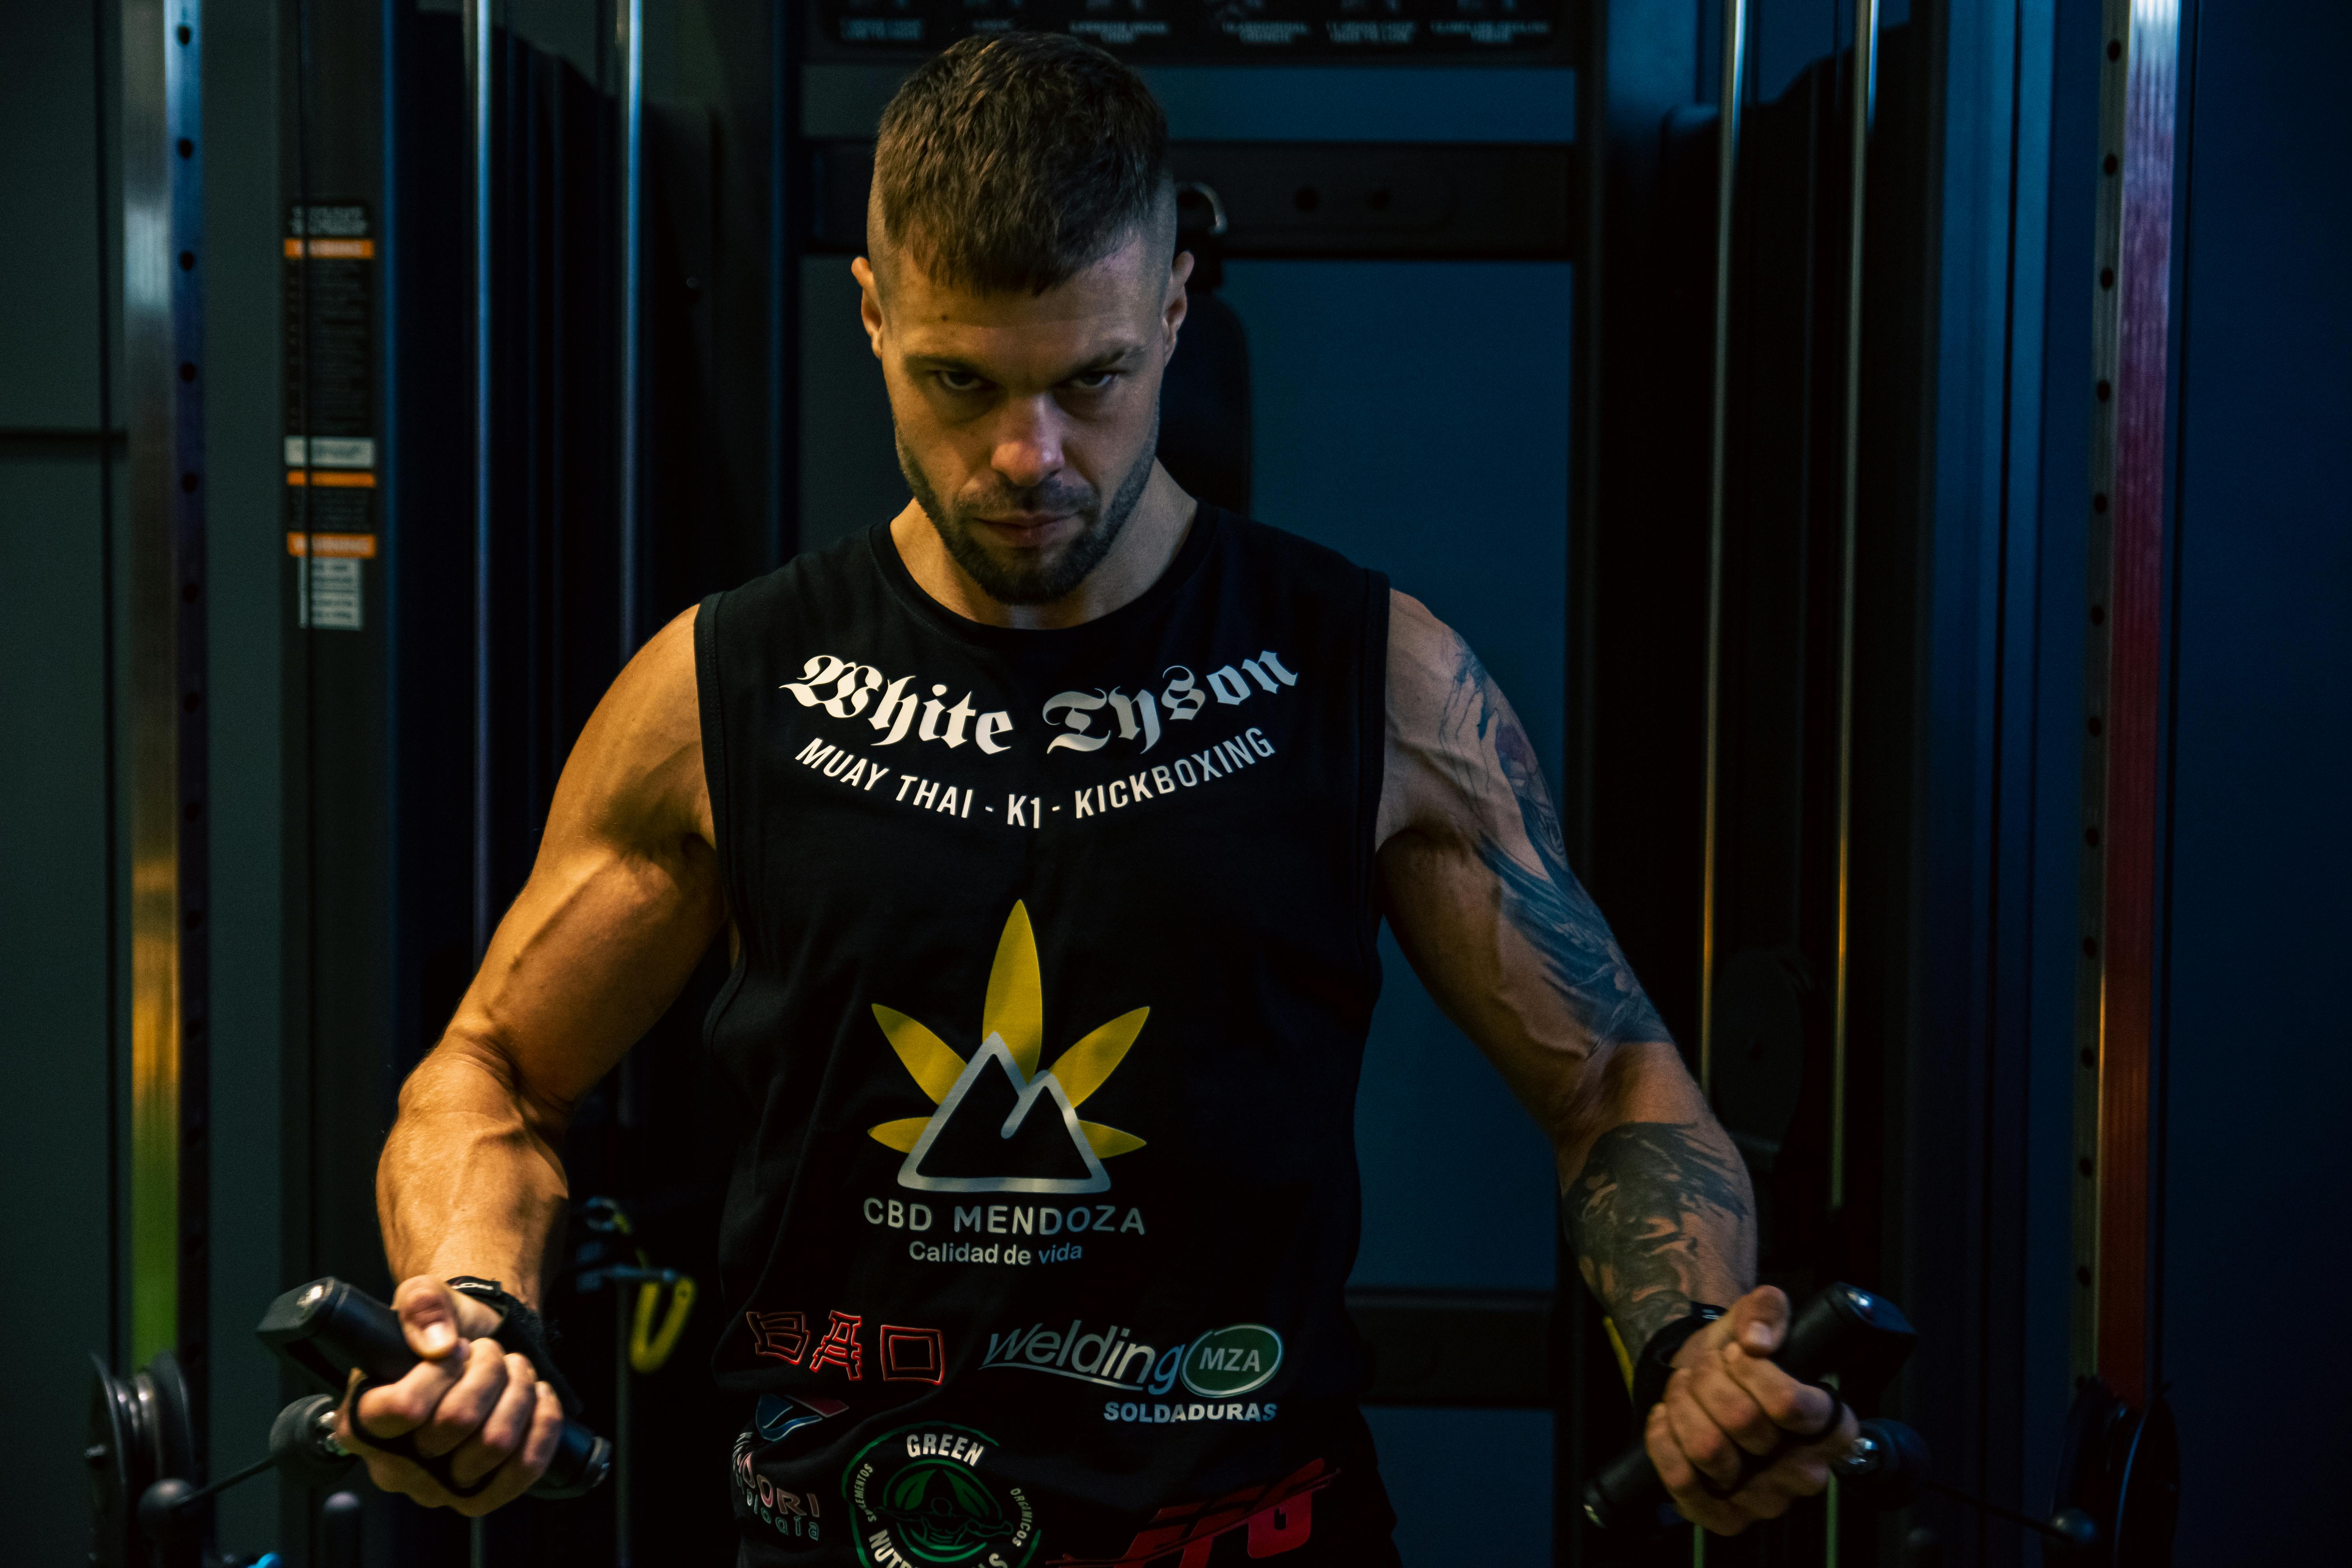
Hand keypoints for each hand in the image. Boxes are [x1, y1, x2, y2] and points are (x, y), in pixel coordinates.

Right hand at [333, 1276, 564, 1514]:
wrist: (478, 1350)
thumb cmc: (443, 1333)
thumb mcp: (425, 1298)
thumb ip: (421, 1305)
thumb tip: (438, 1342)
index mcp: (361, 1424)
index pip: (402, 1409)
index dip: (440, 1371)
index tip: (453, 1349)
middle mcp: (395, 1466)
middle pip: (457, 1422)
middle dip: (487, 1371)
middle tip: (487, 1353)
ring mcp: (438, 1487)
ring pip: (495, 1443)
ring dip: (517, 1391)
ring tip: (512, 1369)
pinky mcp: (482, 1496)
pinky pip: (525, 1469)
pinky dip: (542, 1423)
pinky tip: (538, 1395)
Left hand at [1644, 1285, 1858, 1534]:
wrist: (1697, 1382)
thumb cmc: (1736, 1359)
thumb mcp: (1754, 1319)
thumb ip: (1767, 1309)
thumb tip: (1758, 1337)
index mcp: (1830, 1427)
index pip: (1793, 1406)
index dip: (1753, 1371)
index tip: (1739, 1351)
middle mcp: (1805, 1473)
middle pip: (1743, 1422)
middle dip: (1711, 1381)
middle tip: (1707, 1369)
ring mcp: (1766, 1501)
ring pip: (1709, 1450)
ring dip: (1684, 1406)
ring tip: (1685, 1391)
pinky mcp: (1725, 1517)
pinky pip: (1684, 1482)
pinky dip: (1664, 1441)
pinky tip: (1666, 1419)